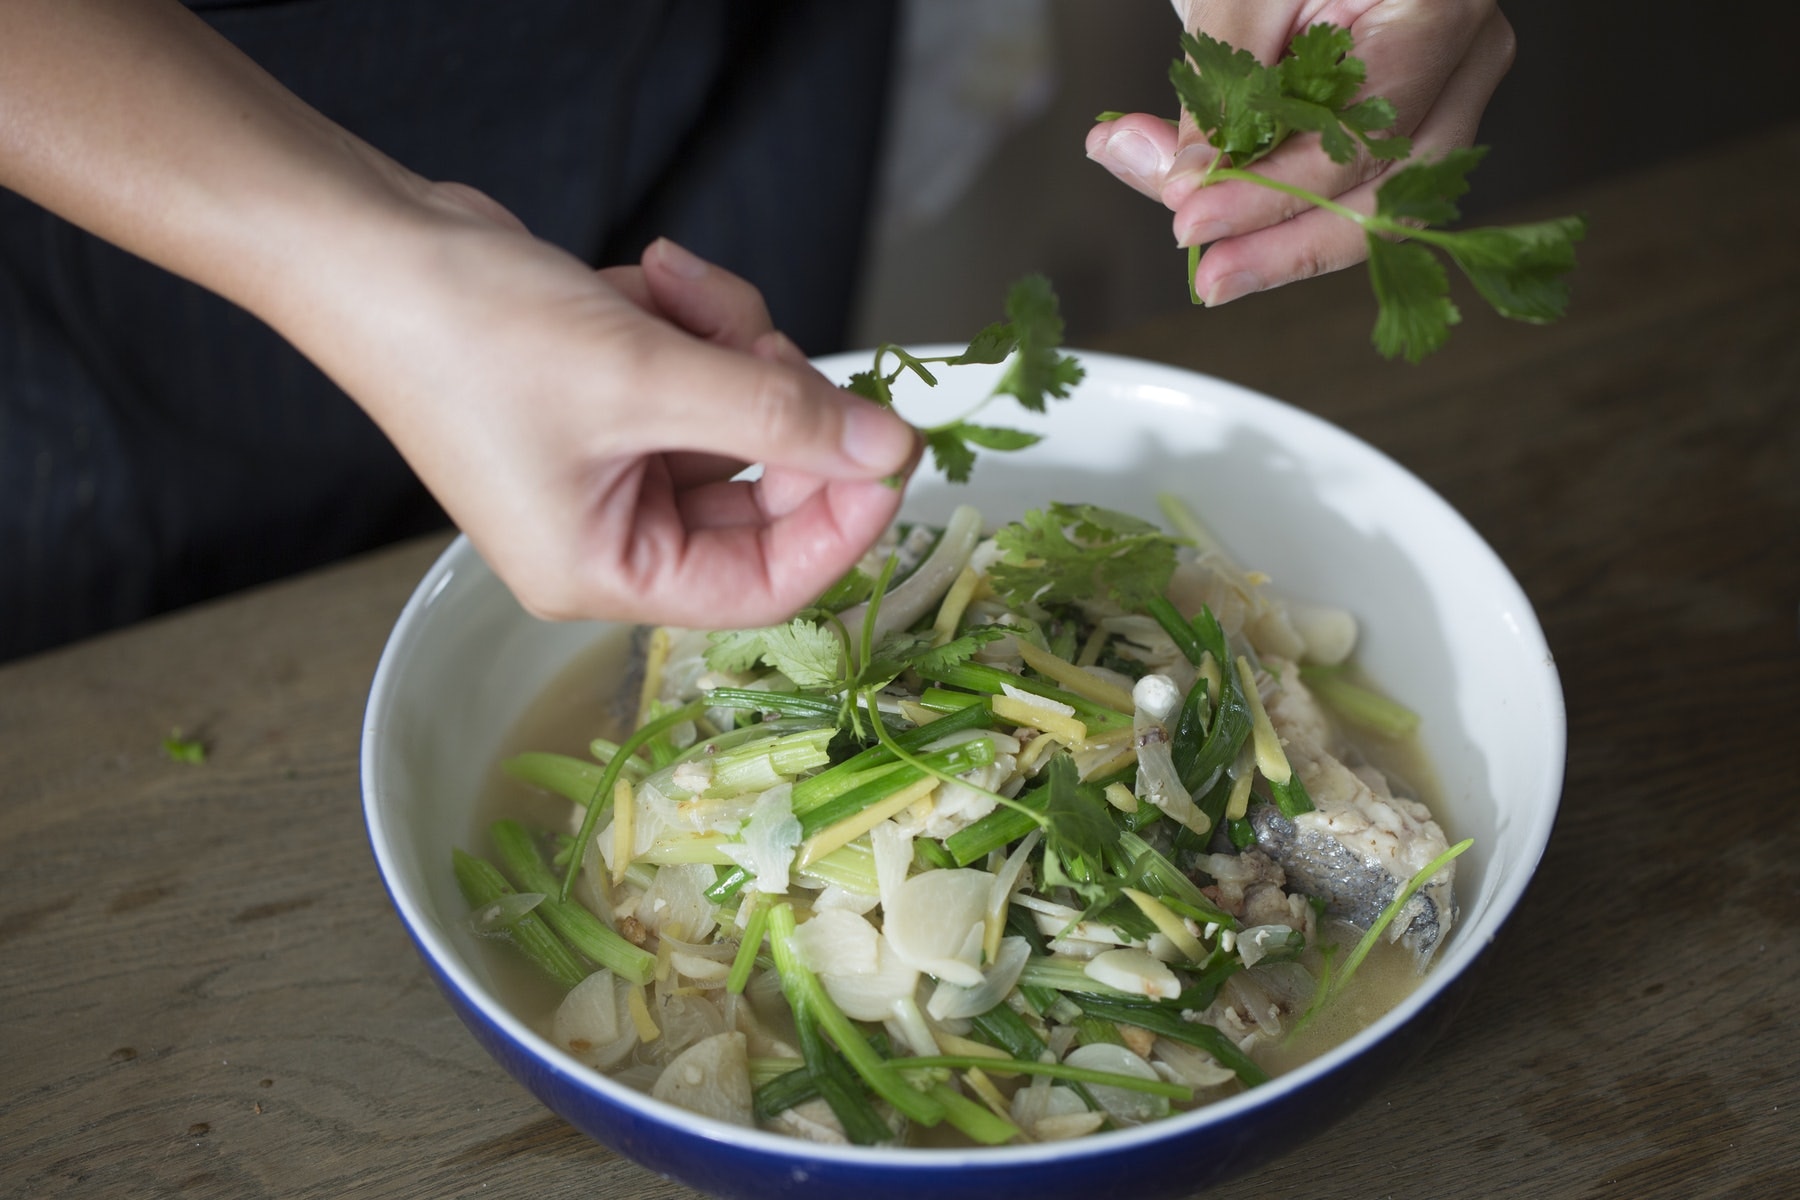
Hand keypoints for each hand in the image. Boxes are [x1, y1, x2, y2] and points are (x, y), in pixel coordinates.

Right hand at [0, 1, 917, 630]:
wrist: (370, 246)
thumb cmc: (472, 337)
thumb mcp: (647, 380)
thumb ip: (780, 418)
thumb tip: (887, 448)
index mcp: (606, 575)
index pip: (769, 584)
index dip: (841, 519)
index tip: (888, 448)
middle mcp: (610, 536)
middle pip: (761, 494)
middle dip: (776, 404)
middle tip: (770, 343)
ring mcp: (609, 468)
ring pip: (734, 419)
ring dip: (729, 345)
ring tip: (677, 288)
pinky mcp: (609, 404)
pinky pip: (695, 376)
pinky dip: (690, 324)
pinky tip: (643, 279)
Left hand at [1086, 0, 1514, 305]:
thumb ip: (1218, 85)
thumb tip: (1181, 183)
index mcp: (1441, 6)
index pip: (1363, 132)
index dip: (1273, 191)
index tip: (1191, 218)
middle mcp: (1465, 60)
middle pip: (1389, 196)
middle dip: (1287, 246)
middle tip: (1207, 275)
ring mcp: (1452, 96)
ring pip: (1381, 212)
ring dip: (1286, 246)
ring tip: (1211, 262)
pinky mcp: (1418, 124)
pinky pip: (1361, 194)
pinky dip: (1290, 217)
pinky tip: (1231, 223)